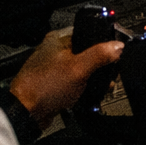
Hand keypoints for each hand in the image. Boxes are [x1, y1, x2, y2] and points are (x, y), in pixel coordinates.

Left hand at [9, 30, 124, 126]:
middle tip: (110, 73)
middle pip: (89, 50)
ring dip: (96, 76)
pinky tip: (92, 92)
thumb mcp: (79, 69)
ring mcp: (54, 66)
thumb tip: (118, 46)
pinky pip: (76, 79)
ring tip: (103, 85)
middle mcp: (55, 50)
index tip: (116, 53)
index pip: (90, 31)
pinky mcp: (55, 81)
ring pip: (84, 66)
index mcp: (58, 39)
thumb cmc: (45, 88)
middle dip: (103, 63)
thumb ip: (101, 55)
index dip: (106, 42)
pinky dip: (86, 85)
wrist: (27, 113)